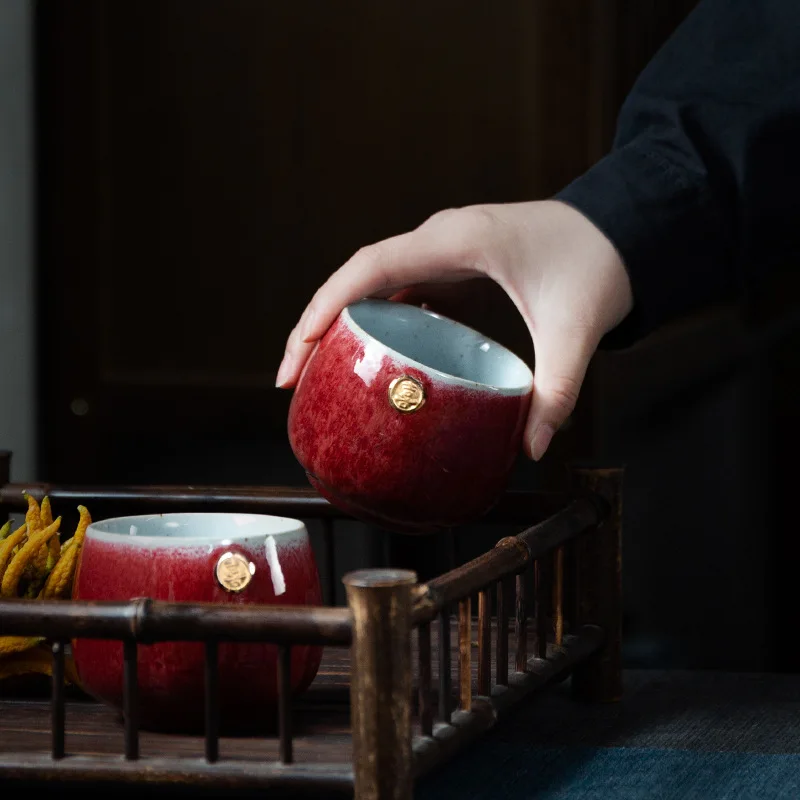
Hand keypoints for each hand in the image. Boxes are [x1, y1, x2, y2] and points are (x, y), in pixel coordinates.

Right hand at [277, 199, 632, 460]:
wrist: (624, 228)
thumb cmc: (598, 261)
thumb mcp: (576, 327)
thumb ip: (558, 389)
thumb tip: (531, 448)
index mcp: (458, 240)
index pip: (371, 267)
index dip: (326, 305)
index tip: (299, 349)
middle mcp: (441, 239)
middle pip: (356, 277)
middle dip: (316, 322)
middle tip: (291, 377)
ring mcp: (444, 250)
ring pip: (372, 283)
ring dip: (338, 321)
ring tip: (314, 372)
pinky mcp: (454, 267)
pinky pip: (399, 291)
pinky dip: (375, 321)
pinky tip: (370, 357)